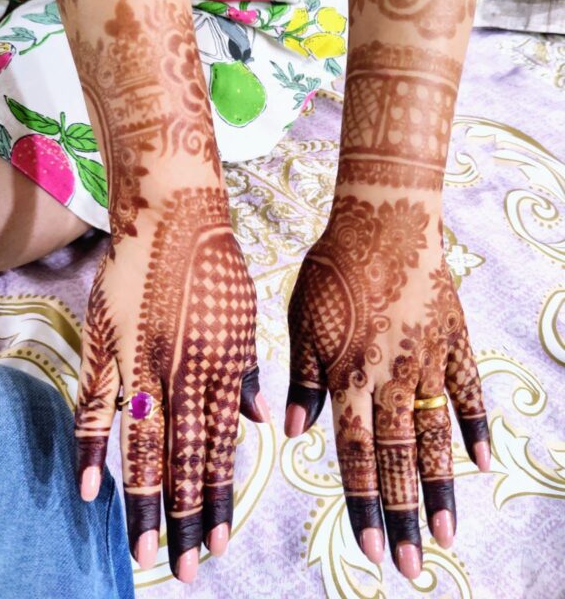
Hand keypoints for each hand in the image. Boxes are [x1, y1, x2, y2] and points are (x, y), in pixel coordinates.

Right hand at [73, 187, 269, 581]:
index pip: (222, 449)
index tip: (218, 543)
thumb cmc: (217, 263)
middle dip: (187, 518)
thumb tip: (260, 421)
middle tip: (185, 570)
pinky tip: (91, 490)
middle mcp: (187, 373)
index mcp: (225, 367)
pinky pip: (98, 404)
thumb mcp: (247, 315)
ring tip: (147, 550)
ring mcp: (145, 361)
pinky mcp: (110, 345)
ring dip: (146, 501)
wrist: (175, 214)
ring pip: (145, 445)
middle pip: (186, 460)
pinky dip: (93, 447)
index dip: (219, 499)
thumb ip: (249, 370)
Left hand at [285, 194, 489, 578]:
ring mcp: (429, 360)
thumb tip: (297, 432)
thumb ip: (304, 376)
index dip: (362, 503)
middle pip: (400, 459)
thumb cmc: (334, 264)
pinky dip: (475, 426)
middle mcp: (392, 376)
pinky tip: (483, 461)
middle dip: (401, 515)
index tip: (367, 548)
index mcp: (350, 374)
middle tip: (409, 566)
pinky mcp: (454, 339)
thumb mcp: (303, 317)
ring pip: (436, 436)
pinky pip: (468, 390)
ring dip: (440, 488)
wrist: (384, 216)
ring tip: (445, 534)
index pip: (357, 454)